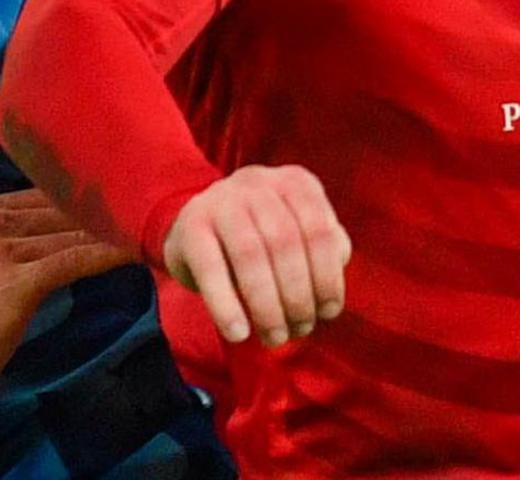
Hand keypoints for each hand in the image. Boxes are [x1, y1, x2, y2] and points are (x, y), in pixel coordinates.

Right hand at [0, 190, 134, 415]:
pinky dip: (107, 257)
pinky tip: (134, 256)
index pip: (52, 193)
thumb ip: (26, 241)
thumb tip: (82, 229)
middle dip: (109, 213)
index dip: (92, 197)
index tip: (131, 197)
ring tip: (152, 230)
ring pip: (74, 233)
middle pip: (66, 210)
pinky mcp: (18, 280)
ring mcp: (3, 248)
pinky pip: (75, 260)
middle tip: (152, 211)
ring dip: (115, 234)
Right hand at [162, 165, 350, 347]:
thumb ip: (324, 253)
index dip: (328, 276)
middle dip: (297, 296)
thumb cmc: (262, 239)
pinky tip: (239, 333)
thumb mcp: (298, 236)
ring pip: (250, 255)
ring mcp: (221, 199)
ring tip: (274, 337)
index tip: (328, 313)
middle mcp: (258, 182)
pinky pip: (210, 268)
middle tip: (299, 330)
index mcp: (295, 183)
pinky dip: (226, 306)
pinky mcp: (190, 224)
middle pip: (285, 243)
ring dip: (266, 305)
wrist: (196, 228)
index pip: (319, 230)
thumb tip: (330, 294)